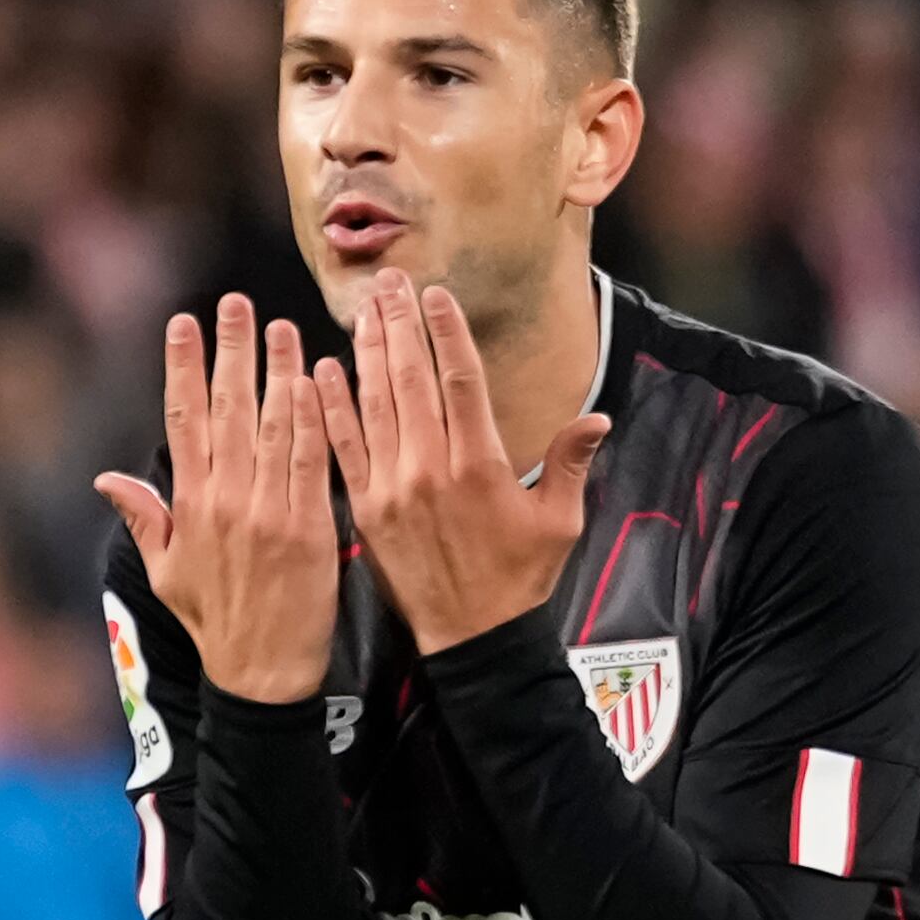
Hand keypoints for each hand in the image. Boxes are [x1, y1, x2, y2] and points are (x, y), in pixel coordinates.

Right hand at [94, 296, 341, 702]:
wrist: (261, 673)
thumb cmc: (215, 623)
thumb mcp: (166, 572)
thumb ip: (144, 517)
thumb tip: (106, 479)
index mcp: (189, 505)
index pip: (183, 420)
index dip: (182, 367)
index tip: (183, 323)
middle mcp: (224, 500)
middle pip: (226, 410)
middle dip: (230, 351)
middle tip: (235, 303)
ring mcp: (266, 511)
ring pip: (271, 426)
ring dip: (277, 370)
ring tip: (281, 324)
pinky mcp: (308, 527)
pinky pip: (310, 460)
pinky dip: (312, 419)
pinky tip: (316, 378)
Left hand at [314, 268, 609, 651]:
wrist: (470, 638)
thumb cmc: (518, 580)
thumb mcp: (559, 523)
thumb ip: (571, 464)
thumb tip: (598, 417)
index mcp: (480, 464)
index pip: (460, 379)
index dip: (446, 331)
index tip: (435, 294)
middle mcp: (431, 468)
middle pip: (411, 379)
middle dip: (400, 325)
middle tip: (389, 282)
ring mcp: (392, 488)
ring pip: (374, 404)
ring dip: (366, 352)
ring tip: (362, 309)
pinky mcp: (364, 509)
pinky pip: (342, 448)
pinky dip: (330, 408)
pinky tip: (321, 371)